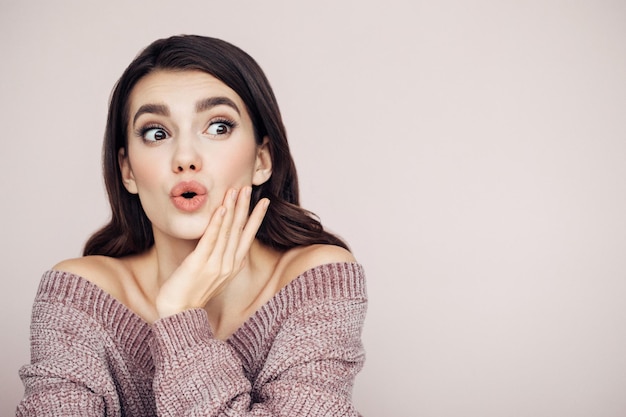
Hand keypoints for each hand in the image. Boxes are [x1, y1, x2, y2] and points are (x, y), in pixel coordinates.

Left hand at [156, 186, 269, 317]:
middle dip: (245, 207)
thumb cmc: (191, 294)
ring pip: (227, 231)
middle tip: (248, 188)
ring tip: (235, 191)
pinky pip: (211, 239)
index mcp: (233, 266)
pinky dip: (217, 222)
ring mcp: (215, 264)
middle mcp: (228, 264)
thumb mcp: (212, 275)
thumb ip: (220, 259)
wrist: (178, 313)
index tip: (263, 202)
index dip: (255, 218)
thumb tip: (221, 243)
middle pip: (240, 230)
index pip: (247, 236)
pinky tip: (222, 208)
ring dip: (232, 208)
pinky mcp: (200, 263)